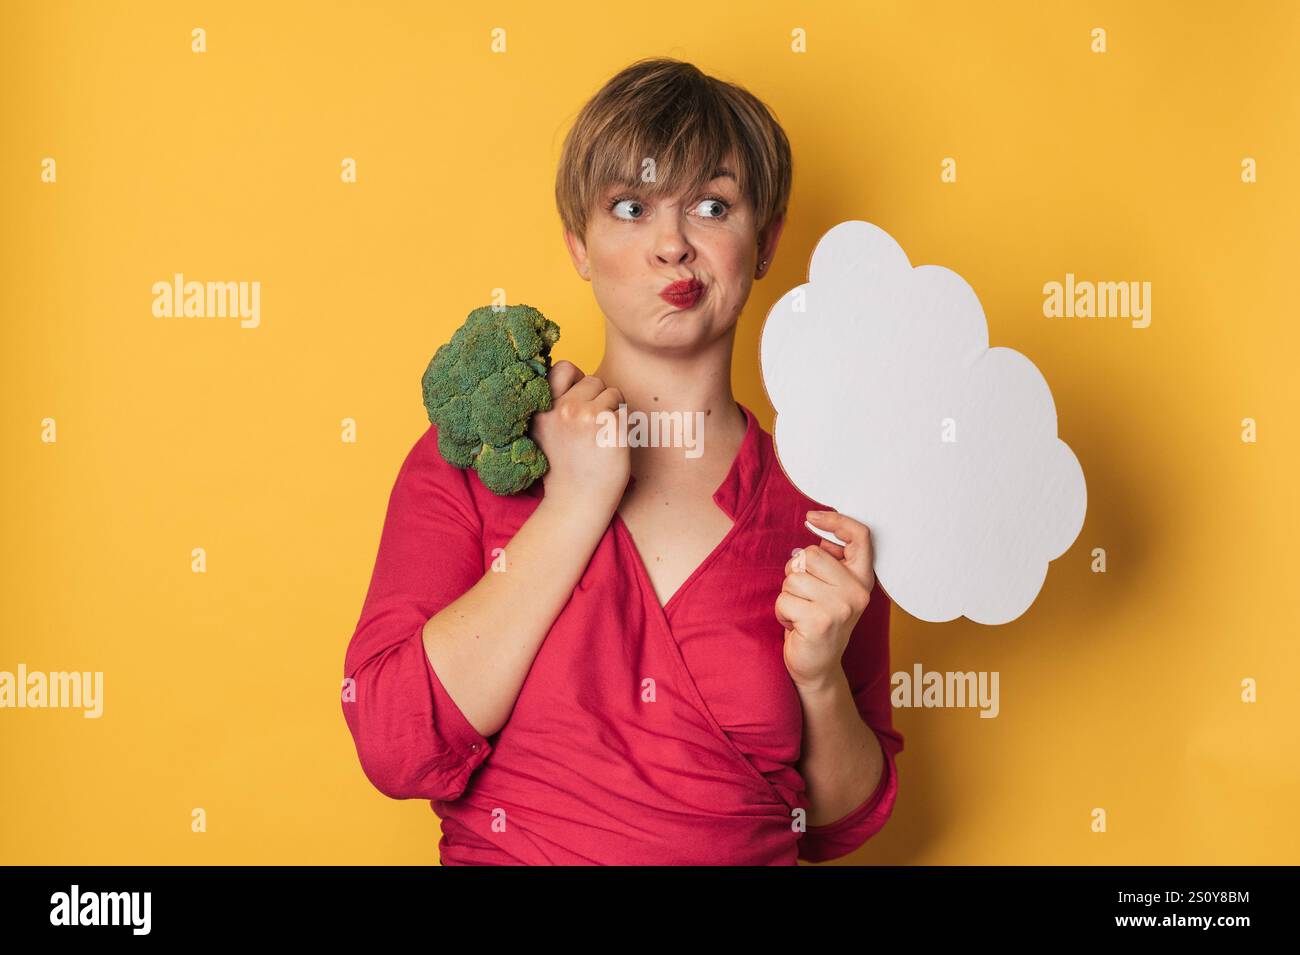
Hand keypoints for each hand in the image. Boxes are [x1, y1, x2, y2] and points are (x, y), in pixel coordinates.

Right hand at [530, 360, 630, 516]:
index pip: (565, 367)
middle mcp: (563, 408)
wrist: (576, 503)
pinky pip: (625, 411)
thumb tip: (577, 374)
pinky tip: (611, 445)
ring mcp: (587, 416)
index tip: (579, 402)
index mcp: (543, 408)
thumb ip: (554, 404)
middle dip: (597, 398)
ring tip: (600, 438)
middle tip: (591, 429)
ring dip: (613, 411)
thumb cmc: (565, 468)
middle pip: (594, 380)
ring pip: (613, 392)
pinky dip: (623, 426)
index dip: (577, 381)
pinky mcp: (611, 426)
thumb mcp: (544, 432)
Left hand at [776, 510, 875, 692]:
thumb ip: (830, 561)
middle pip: (811, 554)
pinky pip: (784, 599)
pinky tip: (795, 625)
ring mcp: (840, 607)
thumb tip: (815, 524)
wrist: (818, 668)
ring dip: (788, 595)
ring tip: (800, 612)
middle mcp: (857, 592)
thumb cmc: (819, 622)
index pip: (860, 536)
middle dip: (796, 573)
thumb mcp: (832, 588)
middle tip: (805, 596)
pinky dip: (781, 611)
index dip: (836, 520)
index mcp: (862, 579)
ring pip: (793, 577)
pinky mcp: (819, 621)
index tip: (812, 517)